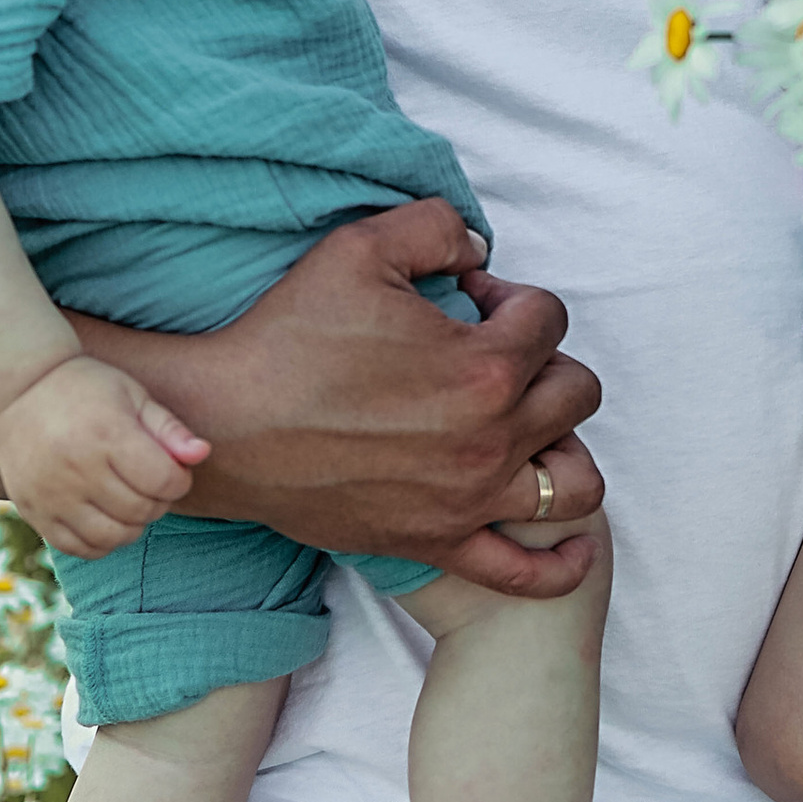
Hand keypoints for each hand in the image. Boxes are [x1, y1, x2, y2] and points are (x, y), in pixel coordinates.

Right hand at [0, 355, 209, 558]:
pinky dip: (101, 542)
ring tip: (130, 501)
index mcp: (107, 434)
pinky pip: (79, 548)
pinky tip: (105, 518)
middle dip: (159, 502)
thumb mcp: (131, 394)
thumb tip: (202, 454)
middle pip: (141, 511)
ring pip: (113, 536)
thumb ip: (169, 428)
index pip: (164, 480)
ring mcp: (52, 495)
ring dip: (133, 525)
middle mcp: (77, 468)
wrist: (17, 394)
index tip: (172, 468)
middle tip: (151, 483)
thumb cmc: (86, 391)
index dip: (179, 479)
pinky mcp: (34, 513)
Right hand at [84, 198, 607, 599]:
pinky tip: (575, 542)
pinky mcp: (439, 544)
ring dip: (565, 444)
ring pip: (575, 482)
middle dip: (544, 359)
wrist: (225, 425)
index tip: (471, 301)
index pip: (548, 318)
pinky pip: (528, 574)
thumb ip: (437, 228)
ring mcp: (469, 501)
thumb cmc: (288, 336)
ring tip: (527, 425)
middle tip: (490, 354)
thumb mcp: (360, 248)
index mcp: (482, 367)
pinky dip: (566, 563)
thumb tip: (480, 251)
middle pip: (576, 392)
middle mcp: (490, 440)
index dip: (511, 297)